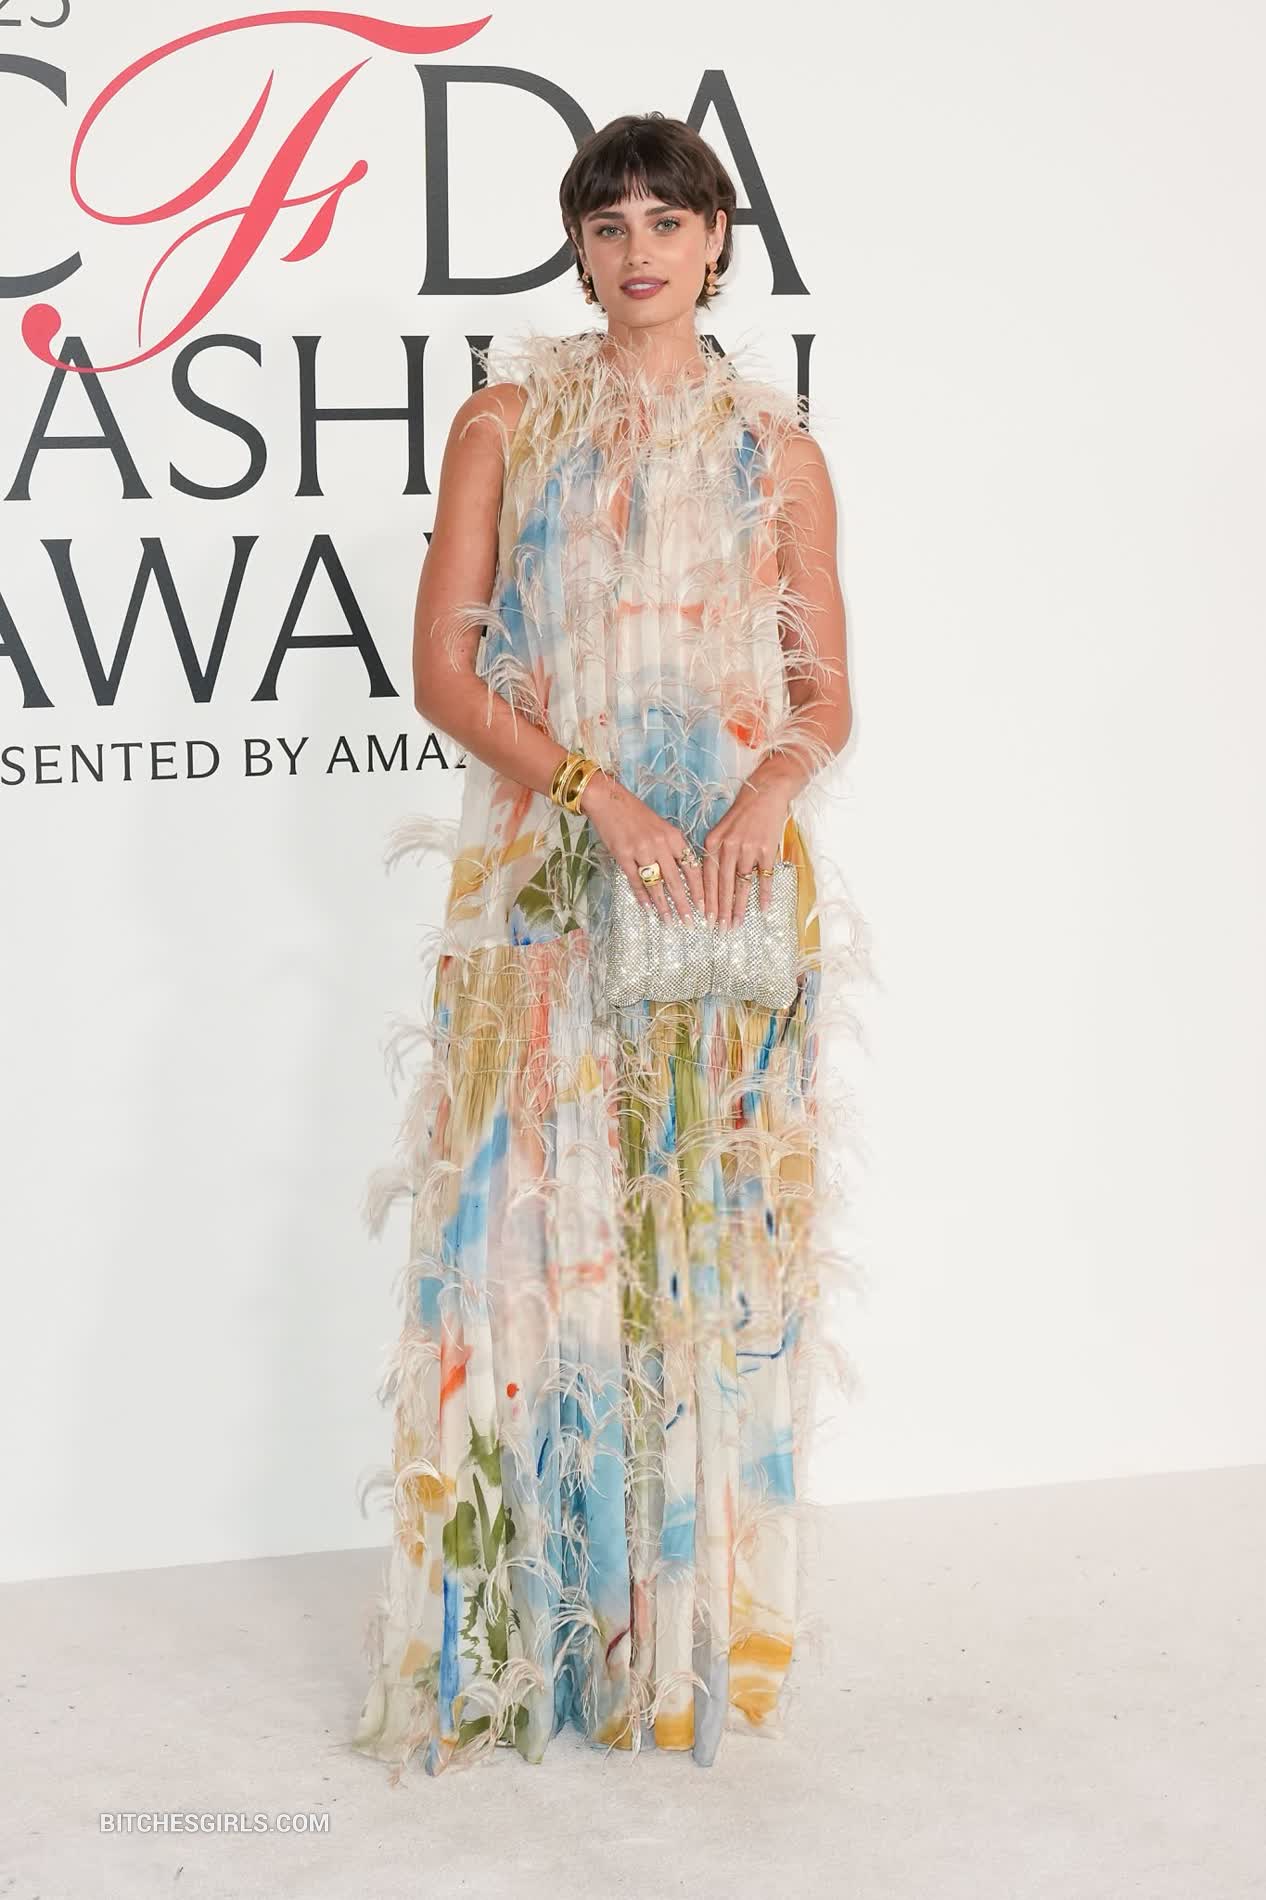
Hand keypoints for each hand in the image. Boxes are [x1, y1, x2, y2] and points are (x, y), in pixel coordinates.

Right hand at [577, 772, 704, 923]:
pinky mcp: (623, 855)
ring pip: (656, 884)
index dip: (698, 889)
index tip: (704, 906)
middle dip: (684, 904)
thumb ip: (673, 848)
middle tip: (689, 922)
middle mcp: (660, 844)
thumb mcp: (662, 828)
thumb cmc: (637, 814)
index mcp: (674, 837)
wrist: (609, 800)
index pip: (692, 867)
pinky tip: (647, 908)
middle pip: (676, 880)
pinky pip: (635, 880)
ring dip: (663, 906)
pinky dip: (642, 896)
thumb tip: (683, 874)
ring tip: (668, 921)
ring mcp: (641, 850)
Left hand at [701, 779, 791, 929]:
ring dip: (739, 907)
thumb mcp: (720, 830)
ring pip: (742, 884)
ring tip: (737, 924)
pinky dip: (764, 893)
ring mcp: (748, 849)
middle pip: (722, 885)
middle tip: (720, 929)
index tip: (706, 918)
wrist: (765, 793)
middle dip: (721, 910)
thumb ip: (714, 853)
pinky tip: (763, 908)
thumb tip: (710, 881)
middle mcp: (728, 847)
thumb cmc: (741, 813)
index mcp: (713, 842)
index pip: (706, 877)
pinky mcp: (767, 849)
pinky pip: (764, 876)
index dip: (707, 899)